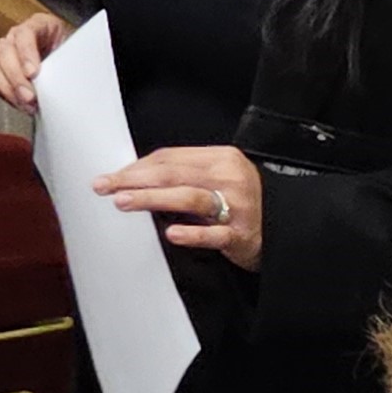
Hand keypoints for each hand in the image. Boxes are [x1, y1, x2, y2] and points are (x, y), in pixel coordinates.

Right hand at [0, 12, 68, 110]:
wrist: (76, 69)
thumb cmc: (77, 62)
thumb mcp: (79, 56)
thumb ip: (70, 63)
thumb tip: (66, 78)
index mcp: (41, 25)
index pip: (27, 34)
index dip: (27, 53)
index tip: (34, 72)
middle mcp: (19, 36)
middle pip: (6, 52)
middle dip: (16, 78)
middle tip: (30, 98)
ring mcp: (5, 52)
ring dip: (4, 86)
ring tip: (21, 103)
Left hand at [97, 145, 264, 269]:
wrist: (286, 225)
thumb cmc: (243, 201)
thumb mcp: (218, 178)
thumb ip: (185, 175)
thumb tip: (137, 177)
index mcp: (219, 158)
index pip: (170, 158)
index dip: (137, 166)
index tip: (111, 176)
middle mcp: (228, 177)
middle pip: (174, 174)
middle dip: (134, 179)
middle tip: (105, 186)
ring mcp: (237, 206)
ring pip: (190, 198)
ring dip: (153, 199)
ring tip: (124, 203)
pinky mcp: (242, 234)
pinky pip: (214, 234)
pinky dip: (193, 233)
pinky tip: (171, 234)